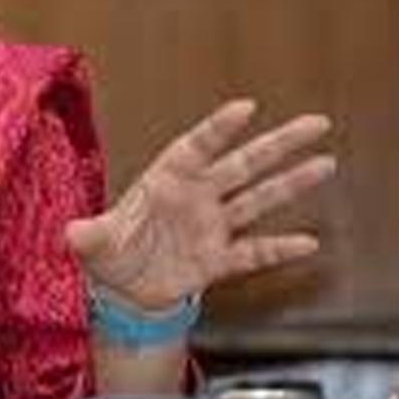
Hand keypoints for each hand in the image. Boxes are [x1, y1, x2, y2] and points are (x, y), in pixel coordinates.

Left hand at [65, 99, 336, 310]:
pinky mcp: (219, 259)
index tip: (246, 106)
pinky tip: (307, 242)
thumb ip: (89, 236)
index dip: (219, 128)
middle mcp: (195, 198)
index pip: (196, 147)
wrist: (122, 292)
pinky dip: (279, 248)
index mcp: (165, 181)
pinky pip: (255, 251)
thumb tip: (73, 234)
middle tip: (315, 123)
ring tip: (325, 163)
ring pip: (258, 199)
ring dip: (291, 184)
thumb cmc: (109, 254)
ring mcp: (212, 226)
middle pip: (242, 164)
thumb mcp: (93, 244)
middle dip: (277, 144)